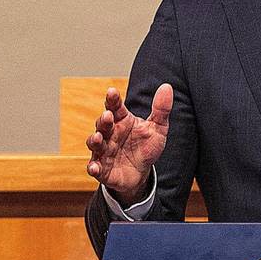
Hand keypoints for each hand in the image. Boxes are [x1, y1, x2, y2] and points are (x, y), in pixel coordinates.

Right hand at [85, 84, 172, 205]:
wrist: (141, 172)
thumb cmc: (146, 147)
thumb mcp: (158, 128)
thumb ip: (161, 109)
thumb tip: (167, 87)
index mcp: (122, 120)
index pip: (115, 106)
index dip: (113, 99)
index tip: (112, 91)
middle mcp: (110, 133)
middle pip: (103, 124)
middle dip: (103, 120)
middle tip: (108, 116)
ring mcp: (103, 151)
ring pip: (95, 144)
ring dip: (94, 140)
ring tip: (97, 137)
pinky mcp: (101, 169)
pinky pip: (94, 168)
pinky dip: (93, 167)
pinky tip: (95, 167)